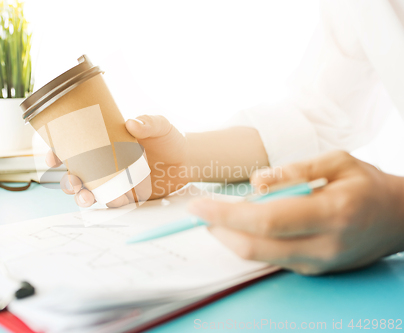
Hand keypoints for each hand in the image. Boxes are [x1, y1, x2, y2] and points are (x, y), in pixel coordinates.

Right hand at [46, 115, 190, 207]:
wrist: (185, 161)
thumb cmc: (168, 138)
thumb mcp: (160, 125)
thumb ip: (148, 122)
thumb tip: (132, 123)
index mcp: (103, 142)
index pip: (73, 146)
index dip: (57, 152)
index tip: (53, 157)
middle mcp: (103, 163)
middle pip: (75, 174)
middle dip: (68, 181)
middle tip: (73, 182)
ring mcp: (113, 181)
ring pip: (89, 191)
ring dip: (82, 197)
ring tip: (87, 198)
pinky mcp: (126, 195)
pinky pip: (111, 203)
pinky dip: (108, 205)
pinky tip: (113, 204)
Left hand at [188, 151, 403, 274]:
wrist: (397, 218)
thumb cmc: (366, 184)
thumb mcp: (337, 161)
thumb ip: (294, 170)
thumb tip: (255, 183)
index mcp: (331, 212)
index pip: (266, 220)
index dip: (226, 216)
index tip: (199, 207)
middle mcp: (324, 245)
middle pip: (255, 247)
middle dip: (219, 230)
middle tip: (199, 213)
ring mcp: (318, 263)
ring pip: (259, 257)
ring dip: (230, 238)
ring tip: (216, 217)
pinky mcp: (312, 270)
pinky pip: (271, 259)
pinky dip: (248, 243)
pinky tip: (241, 226)